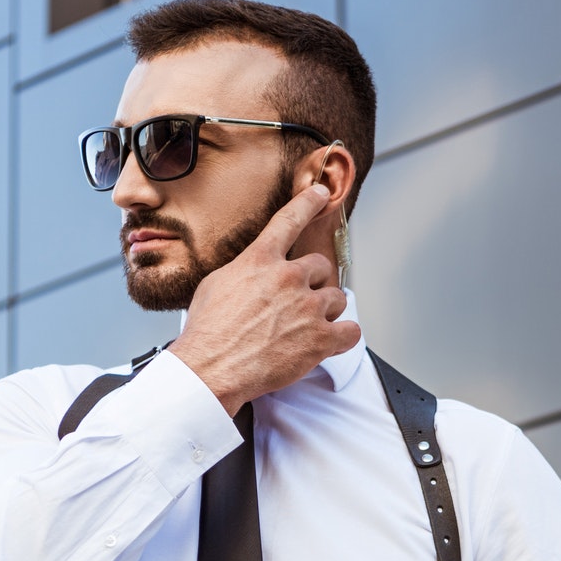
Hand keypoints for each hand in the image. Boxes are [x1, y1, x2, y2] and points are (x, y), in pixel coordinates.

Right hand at [169, 185, 360, 414]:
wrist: (212, 367)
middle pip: (322, 267)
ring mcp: (307, 307)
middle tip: (299, 304)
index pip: (289, 220)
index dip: (308, 203)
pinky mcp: (320, 338)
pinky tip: (331, 341)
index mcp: (261, 260)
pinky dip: (344, 336)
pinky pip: (351, 330)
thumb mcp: (216, 284)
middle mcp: (288, 277)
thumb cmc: (209, 331)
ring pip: (338, 298)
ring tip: (305, 328)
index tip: (321, 193)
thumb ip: (245, 270)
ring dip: (327, 311)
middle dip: (314, 284)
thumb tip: (255, 270)